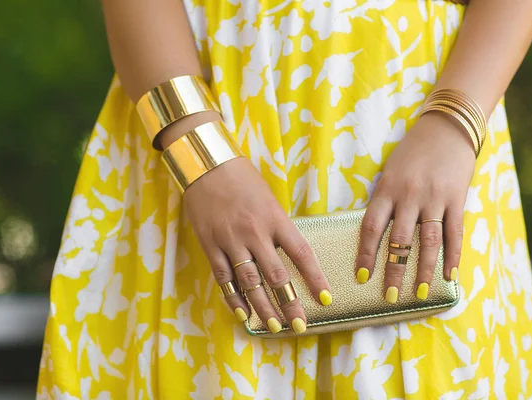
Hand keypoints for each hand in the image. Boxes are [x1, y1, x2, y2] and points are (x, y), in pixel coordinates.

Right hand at [183, 157, 330, 333]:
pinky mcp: (210, 244)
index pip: (301, 254)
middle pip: (277, 276)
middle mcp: (255, 233)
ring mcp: (231, 240)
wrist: (205, 164)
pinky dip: (233, 297)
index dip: (315, 278)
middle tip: (300, 325)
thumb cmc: (242, 177)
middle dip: (289, 304)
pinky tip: (242, 313)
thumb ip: (278, 227)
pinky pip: (223, 277)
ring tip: (274, 327)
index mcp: (275, 219)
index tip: (325, 299)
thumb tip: (288, 254)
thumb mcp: (268, 198)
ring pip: (250, 282)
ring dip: (263, 307)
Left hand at [355, 112, 475, 301]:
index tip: (362, 276)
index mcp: (387, 189)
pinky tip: (450, 275)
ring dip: (423, 270)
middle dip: (393, 271)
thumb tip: (376, 235)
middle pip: (399, 240)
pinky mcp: (457, 198)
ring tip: (420, 293)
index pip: (371, 227)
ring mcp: (435, 198)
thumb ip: (385, 201)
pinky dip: (453, 255)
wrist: (447, 127)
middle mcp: (409, 196)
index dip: (366, 254)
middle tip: (390, 296)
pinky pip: (454, 232)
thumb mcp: (390, 172)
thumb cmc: (413, 151)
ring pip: (427, 241)